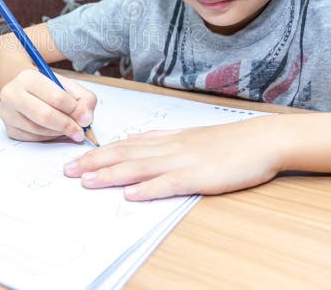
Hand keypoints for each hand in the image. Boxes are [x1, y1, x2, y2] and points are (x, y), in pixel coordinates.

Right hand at [0, 69, 96, 142]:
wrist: (26, 91)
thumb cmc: (49, 89)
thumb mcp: (69, 87)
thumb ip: (84, 99)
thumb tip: (85, 119)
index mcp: (28, 77)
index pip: (56, 97)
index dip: (75, 110)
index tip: (85, 119)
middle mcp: (12, 94)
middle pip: (44, 115)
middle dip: (67, 125)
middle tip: (80, 132)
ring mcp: (7, 113)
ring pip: (39, 130)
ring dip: (58, 133)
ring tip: (67, 128)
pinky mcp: (9, 129)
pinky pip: (34, 139)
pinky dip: (48, 138)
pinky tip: (53, 130)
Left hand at [63, 115, 285, 199]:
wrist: (262, 140)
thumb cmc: (228, 142)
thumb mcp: (189, 136)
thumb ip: (161, 140)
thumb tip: (132, 144)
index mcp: (167, 139)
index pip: (125, 145)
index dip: (98, 153)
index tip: (75, 159)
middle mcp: (170, 147)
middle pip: (125, 155)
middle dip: (94, 163)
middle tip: (68, 171)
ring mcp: (184, 161)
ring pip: (140, 167)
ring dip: (111, 175)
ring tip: (87, 182)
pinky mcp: (200, 176)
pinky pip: (170, 183)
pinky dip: (149, 189)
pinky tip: (130, 195)